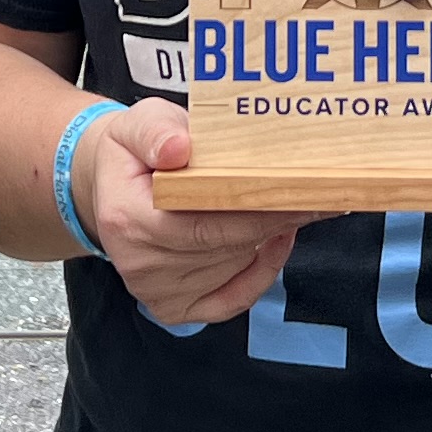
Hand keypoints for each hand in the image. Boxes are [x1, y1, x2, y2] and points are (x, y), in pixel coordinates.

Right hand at [75, 102, 320, 327]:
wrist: (111, 187)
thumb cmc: (133, 154)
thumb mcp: (137, 123)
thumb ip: (156, 130)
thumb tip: (179, 148)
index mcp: (127, 218)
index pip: (203, 223)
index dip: (255, 209)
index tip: (298, 190)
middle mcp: (139, 263)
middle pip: (226, 247)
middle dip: (275, 219)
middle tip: (320, 194)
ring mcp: (156, 292)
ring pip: (235, 268)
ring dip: (269, 239)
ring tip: (296, 205)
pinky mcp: (174, 308)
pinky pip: (231, 300)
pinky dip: (261, 273)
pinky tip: (276, 241)